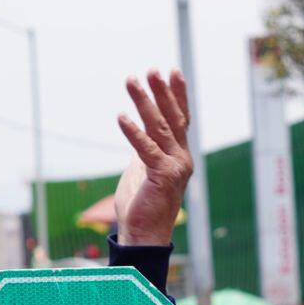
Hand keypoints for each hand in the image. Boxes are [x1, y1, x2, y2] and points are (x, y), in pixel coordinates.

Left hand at [114, 69, 192, 246]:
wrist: (144, 234)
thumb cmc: (143, 205)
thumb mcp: (143, 169)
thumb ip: (145, 148)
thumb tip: (139, 129)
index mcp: (179, 155)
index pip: (180, 119)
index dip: (177, 94)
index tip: (171, 72)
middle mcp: (182, 158)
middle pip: (172, 118)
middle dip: (162, 92)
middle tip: (151, 70)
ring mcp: (175, 167)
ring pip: (158, 127)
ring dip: (144, 102)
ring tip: (132, 81)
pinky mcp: (162, 176)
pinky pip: (145, 149)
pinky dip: (133, 132)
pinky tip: (121, 116)